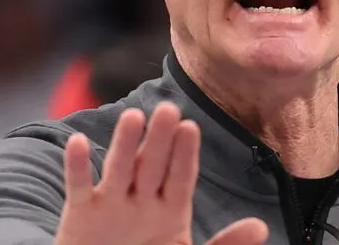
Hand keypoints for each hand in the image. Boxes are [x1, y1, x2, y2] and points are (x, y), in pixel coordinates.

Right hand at [55, 102, 267, 244]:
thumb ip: (225, 244)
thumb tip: (262, 228)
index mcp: (171, 208)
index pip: (181, 177)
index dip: (185, 154)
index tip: (190, 127)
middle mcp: (142, 200)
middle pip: (153, 165)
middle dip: (160, 140)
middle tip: (169, 108)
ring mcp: (110, 205)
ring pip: (119, 169)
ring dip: (124, 144)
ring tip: (133, 116)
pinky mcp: (80, 216)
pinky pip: (78, 188)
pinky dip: (77, 166)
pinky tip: (78, 141)